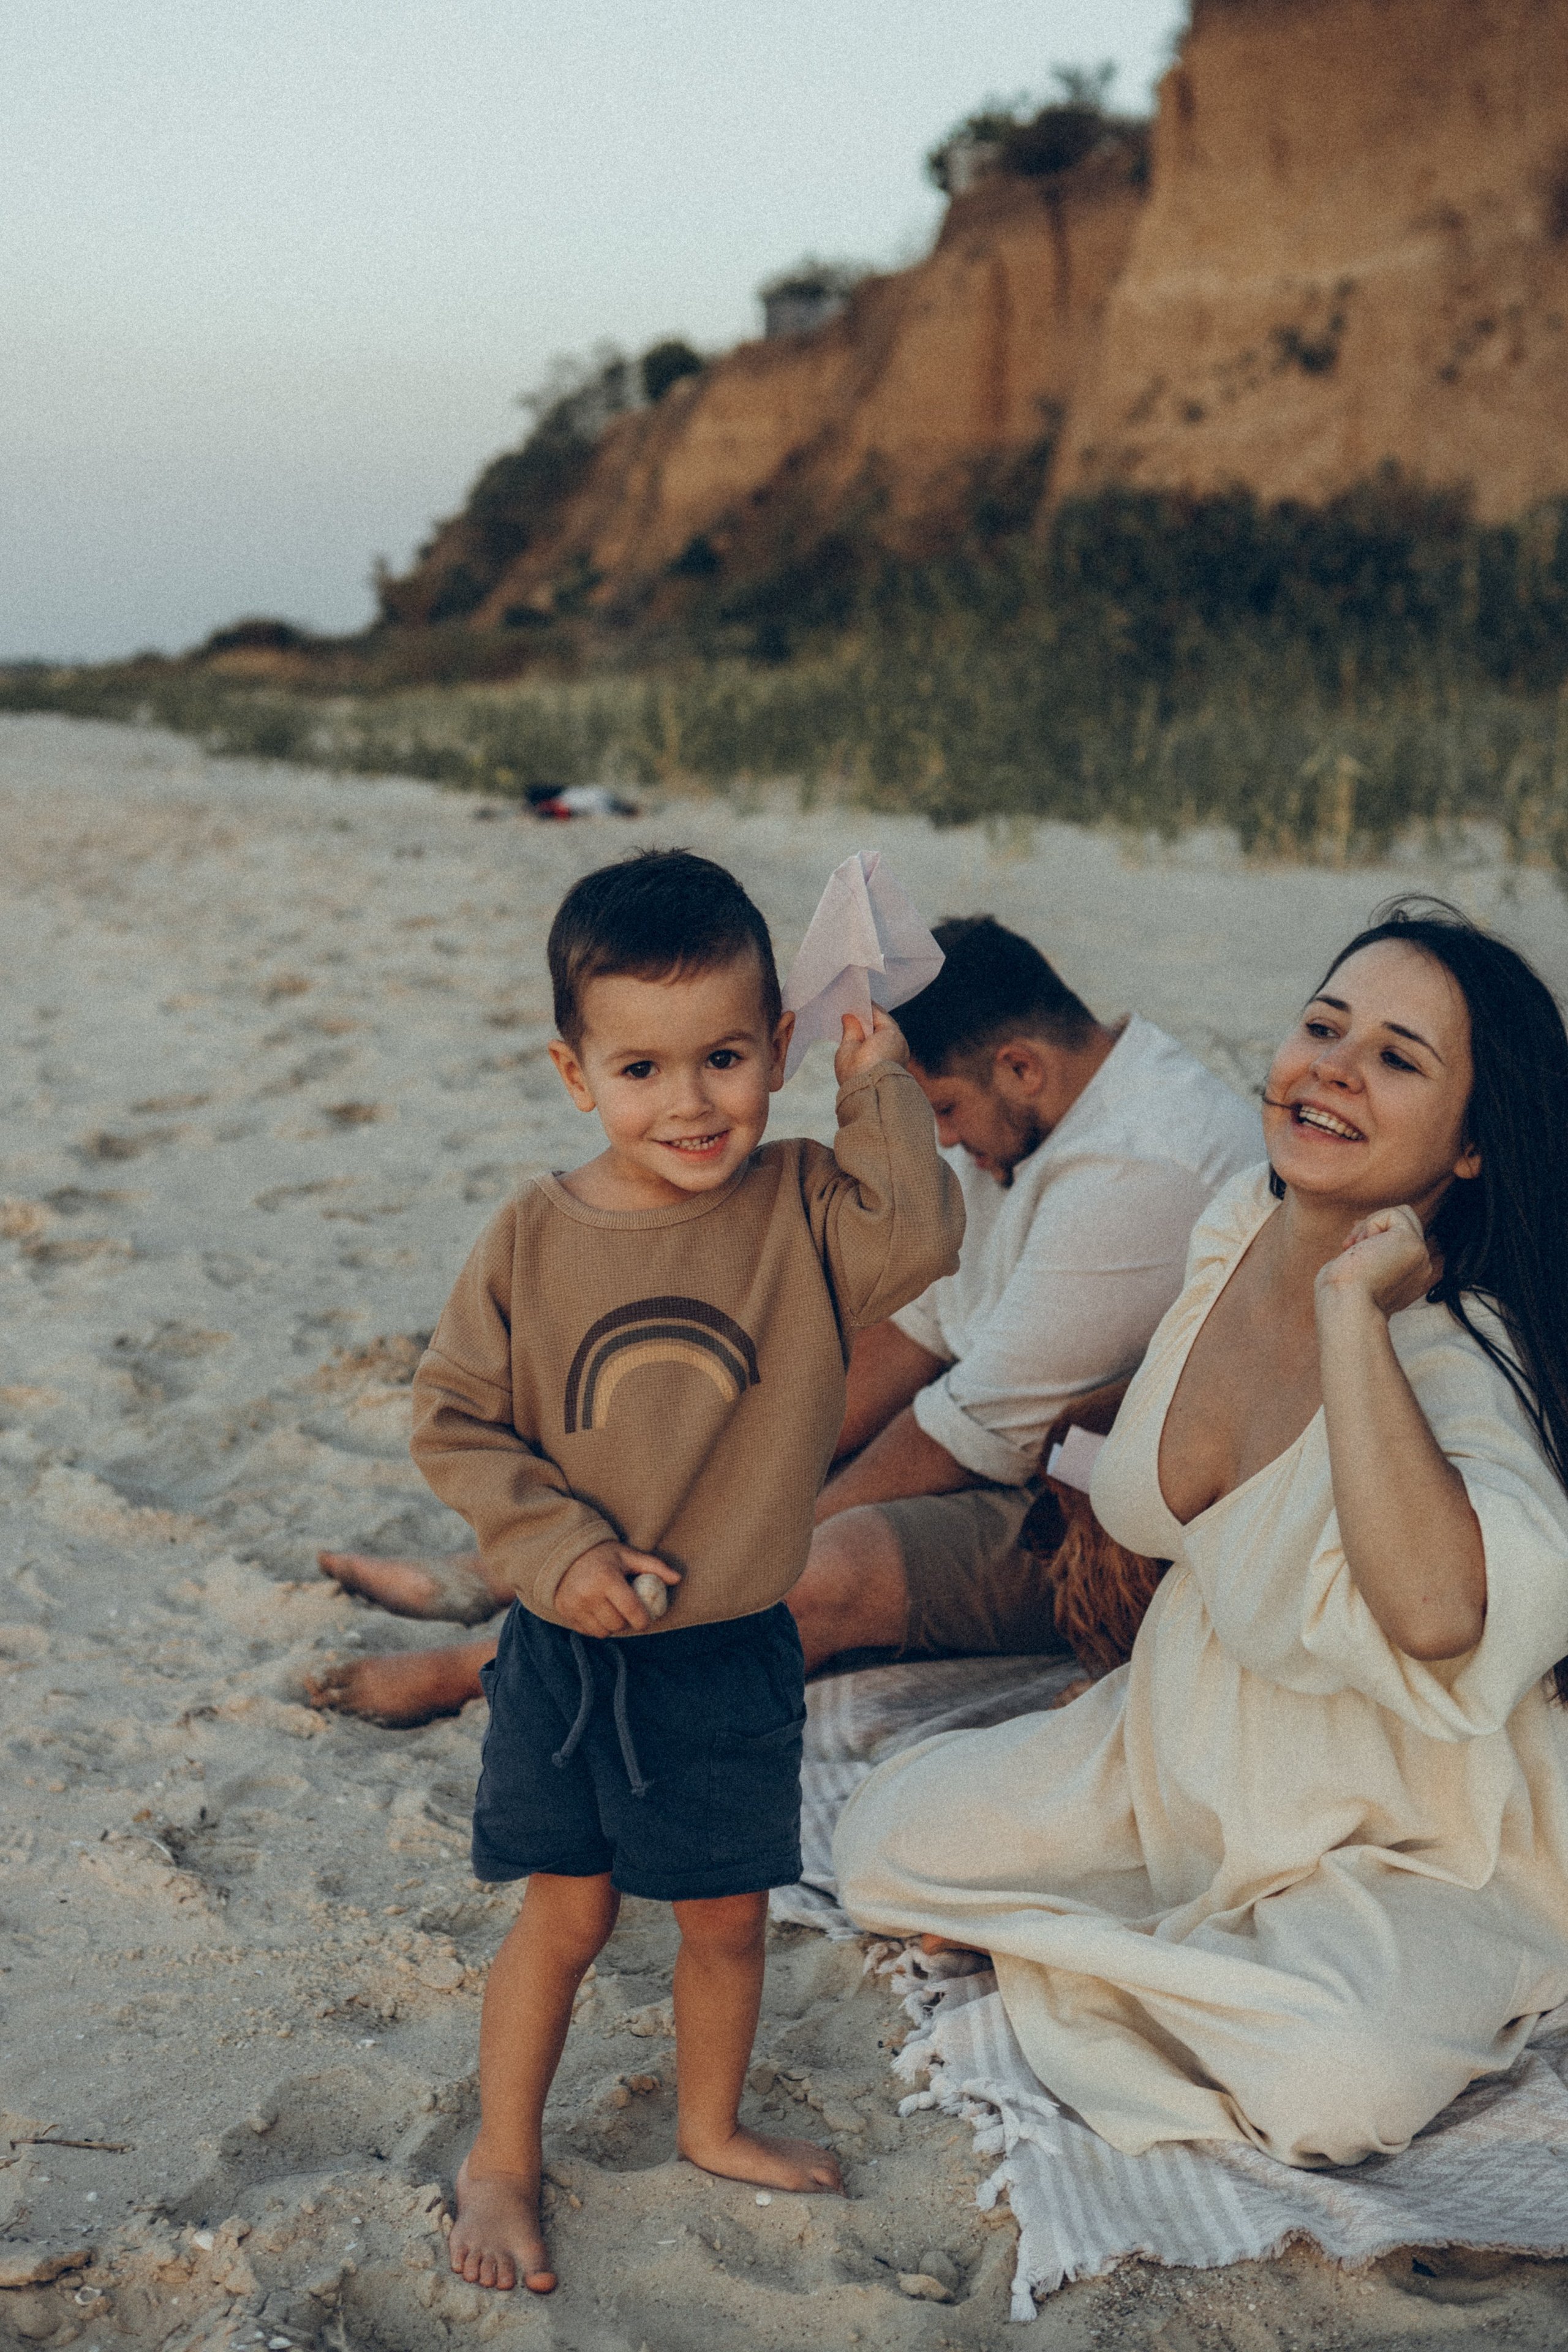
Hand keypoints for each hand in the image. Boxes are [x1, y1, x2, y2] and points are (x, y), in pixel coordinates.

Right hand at [553, 1542, 679, 1636]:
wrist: (566, 1554)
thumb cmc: (603, 1556)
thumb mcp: (628, 1556)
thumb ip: (654, 1567)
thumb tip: (678, 1578)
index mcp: (607, 1578)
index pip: (631, 1610)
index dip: (643, 1620)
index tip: (646, 1620)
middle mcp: (588, 1593)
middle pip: (617, 1624)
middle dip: (627, 1622)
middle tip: (629, 1613)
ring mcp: (574, 1605)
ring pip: (603, 1631)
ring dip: (612, 1626)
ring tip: (613, 1612)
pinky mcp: (565, 1612)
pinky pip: (588, 1631)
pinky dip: (597, 1627)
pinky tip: (599, 1613)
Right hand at [834, 1005, 907, 1086]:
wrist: (871, 1102)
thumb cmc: (859, 1074)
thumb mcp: (848, 1048)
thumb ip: (850, 1030)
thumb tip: (849, 1018)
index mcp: (891, 1033)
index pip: (877, 1013)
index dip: (863, 1007)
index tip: (852, 1003)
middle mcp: (901, 1042)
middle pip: (883, 1025)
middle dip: (868, 1021)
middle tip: (851, 1017)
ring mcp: (901, 1056)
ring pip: (886, 1039)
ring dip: (873, 1034)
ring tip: (855, 1032)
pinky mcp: (898, 1068)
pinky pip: (887, 1050)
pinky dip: (877, 1046)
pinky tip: (864, 1048)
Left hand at [1315, 1203, 1434, 1320]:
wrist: (1344, 1305)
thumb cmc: (1338, 1295)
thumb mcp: (1358, 1273)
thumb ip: (1371, 1257)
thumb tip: (1368, 1236)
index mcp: (1409, 1277)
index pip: (1398, 1240)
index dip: (1372, 1235)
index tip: (1350, 1247)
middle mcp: (1420, 1267)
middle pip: (1404, 1223)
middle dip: (1372, 1226)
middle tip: (1350, 1245)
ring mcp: (1421, 1256)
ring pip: (1402, 1214)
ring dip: (1371, 1223)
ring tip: (1356, 1247)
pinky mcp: (1413, 1243)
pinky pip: (1394, 1213)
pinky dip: (1371, 1223)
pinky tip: (1362, 1246)